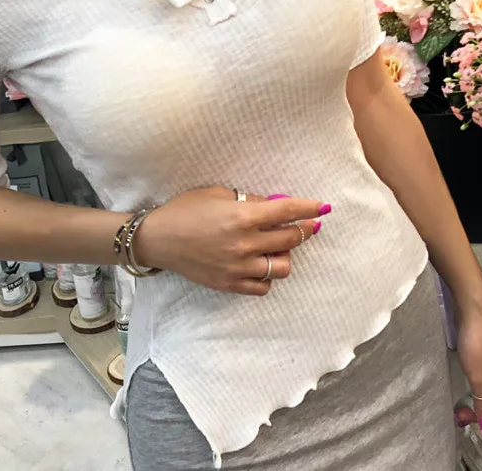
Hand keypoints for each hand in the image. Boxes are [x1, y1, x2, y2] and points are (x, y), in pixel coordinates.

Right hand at [133, 187, 328, 295]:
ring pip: (283, 267)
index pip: (286, 211)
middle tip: (306, 224)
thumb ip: (247, 201)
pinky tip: (260, 263)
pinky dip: (267, 275)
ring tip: (275, 246)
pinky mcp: (230, 284)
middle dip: (304, 229)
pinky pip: (264, 286)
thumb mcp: (216, 194)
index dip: (308, 208)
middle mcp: (244, 244)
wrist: (158, 239)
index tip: (323, 207)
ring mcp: (238, 267)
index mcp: (241, 217)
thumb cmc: (184, 210)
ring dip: (284, 254)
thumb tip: (273, 205)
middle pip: (290, 238)